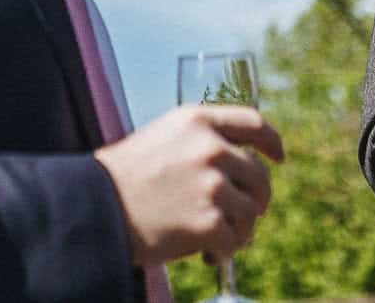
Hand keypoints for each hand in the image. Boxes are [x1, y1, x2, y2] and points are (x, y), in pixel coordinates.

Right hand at [92, 103, 285, 268]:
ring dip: (240, 228)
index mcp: (197, 121)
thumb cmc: (125, 176)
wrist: (96, 207)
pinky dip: (225, 250)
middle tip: (243, 214)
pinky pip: (235, 240)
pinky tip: (207, 253)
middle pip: (259, 175)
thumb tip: (240, 162)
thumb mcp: (163, 138)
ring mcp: (212, 185)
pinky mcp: (209, 222)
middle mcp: (210, 148)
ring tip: (217, 237)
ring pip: (251, 211)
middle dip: (255, 198)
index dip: (271, 142)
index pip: (253, 124)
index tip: (278, 157)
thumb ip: (201, 140)